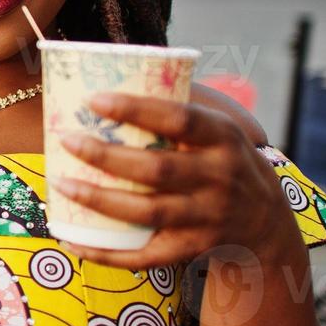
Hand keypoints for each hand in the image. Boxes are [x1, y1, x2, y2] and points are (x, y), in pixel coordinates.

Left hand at [52, 91, 297, 268]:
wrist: (265, 224)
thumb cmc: (223, 162)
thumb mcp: (219, 130)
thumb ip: (180, 106)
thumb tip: (122, 69)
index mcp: (222, 138)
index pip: (180, 119)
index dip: (136, 109)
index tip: (94, 100)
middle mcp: (219, 178)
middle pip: (156, 168)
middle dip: (106, 155)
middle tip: (67, 140)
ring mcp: (207, 217)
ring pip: (146, 211)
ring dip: (99, 200)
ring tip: (61, 183)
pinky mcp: (192, 248)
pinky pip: (144, 255)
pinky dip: (105, 252)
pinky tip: (71, 239)